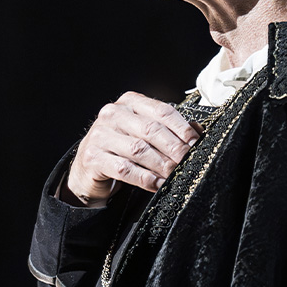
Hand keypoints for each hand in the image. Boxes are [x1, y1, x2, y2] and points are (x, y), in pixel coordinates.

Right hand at [63, 91, 201, 206]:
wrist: (88, 167)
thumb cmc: (121, 147)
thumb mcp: (142, 133)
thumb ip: (167, 130)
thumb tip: (198, 132)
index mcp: (129, 102)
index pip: (161, 111)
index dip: (182, 127)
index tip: (196, 142)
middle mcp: (112, 114)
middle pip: (151, 130)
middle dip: (174, 147)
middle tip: (189, 160)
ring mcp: (100, 135)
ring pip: (139, 149)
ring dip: (162, 164)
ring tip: (176, 174)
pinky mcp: (93, 157)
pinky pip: (124, 169)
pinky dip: (145, 178)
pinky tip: (158, 184)